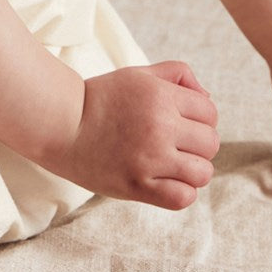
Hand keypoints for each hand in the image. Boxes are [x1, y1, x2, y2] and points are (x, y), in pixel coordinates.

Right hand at [44, 61, 219, 210]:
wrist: (61, 124)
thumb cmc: (102, 98)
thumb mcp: (138, 74)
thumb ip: (176, 74)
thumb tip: (208, 96)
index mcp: (160, 95)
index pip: (210, 112)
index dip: (199, 118)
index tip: (181, 124)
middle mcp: (159, 125)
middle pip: (210, 143)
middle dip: (198, 144)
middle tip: (174, 145)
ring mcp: (150, 158)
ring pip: (203, 172)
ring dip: (192, 170)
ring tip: (171, 165)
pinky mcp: (138, 186)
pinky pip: (183, 197)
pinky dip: (180, 192)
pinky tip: (164, 182)